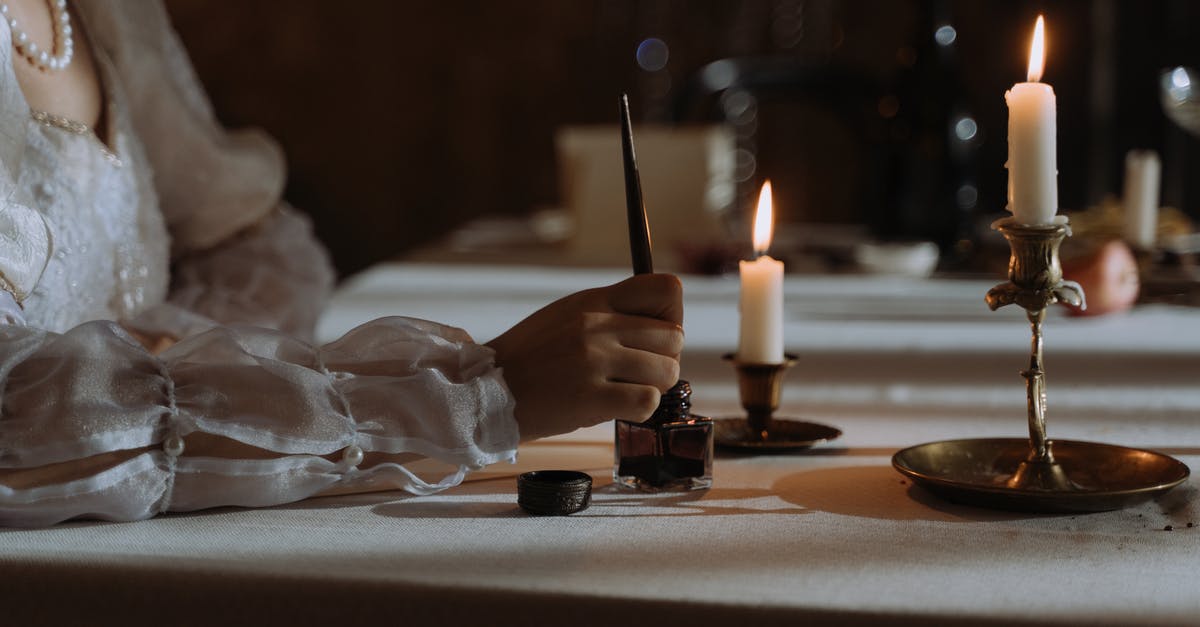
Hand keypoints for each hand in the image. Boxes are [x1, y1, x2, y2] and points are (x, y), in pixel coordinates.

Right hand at [486, 274, 683, 440]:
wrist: (485, 390)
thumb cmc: (529, 358)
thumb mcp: (566, 316)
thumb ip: (608, 313)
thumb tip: (658, 323)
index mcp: (593, 301)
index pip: (665, 290)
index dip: (671, 316)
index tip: (655, 336)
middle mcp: (597, 325)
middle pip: (674, 337)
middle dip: (663, 360)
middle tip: (636, 373)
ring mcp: (594, 360)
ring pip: (667, 371)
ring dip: (652, 387)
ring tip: (623, 390)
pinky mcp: (591, 397)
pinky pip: (648, 402)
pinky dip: (639, 410)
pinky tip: (616, 408)